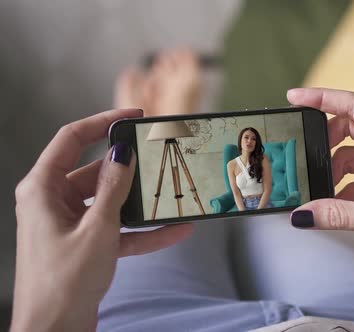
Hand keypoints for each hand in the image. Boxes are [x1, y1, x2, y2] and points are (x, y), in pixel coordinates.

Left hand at [11, 109, 193, 331]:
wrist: (55, 331)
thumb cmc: (64, 282)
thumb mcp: (97, 229)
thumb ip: (113, 188)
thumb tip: (123, 153)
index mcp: (42, 189)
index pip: (71, 139)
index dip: (102, 122)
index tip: (133, 117)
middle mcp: (53, 201)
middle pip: (95, 171)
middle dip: (129, 168)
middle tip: (158, 157)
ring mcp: (69, 223)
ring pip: (110, 201)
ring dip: (141, 203)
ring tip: (172, 194)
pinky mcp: (84, 243)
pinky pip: (117, 229)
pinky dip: (142, 231)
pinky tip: (175, 230)